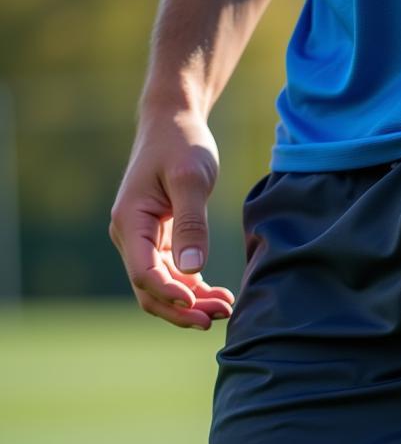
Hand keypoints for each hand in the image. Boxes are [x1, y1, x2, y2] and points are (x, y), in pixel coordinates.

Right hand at [109, 109, 233, 329]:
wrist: (174, 124)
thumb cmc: (181, 146)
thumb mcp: (190, 179)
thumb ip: (191, 224)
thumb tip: (192, 269)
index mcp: (129, 222)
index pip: (143, 273)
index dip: (170, 296)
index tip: (199, 307)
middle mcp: (130, 237)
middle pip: (149, 290)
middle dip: (182, 310)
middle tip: (218, 318)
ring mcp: (145, 242)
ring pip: (163, 288)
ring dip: (192, 304)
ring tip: (226, 309)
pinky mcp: (162, 241)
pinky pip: (175, 277)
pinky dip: (195, 291)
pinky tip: (221, 297)